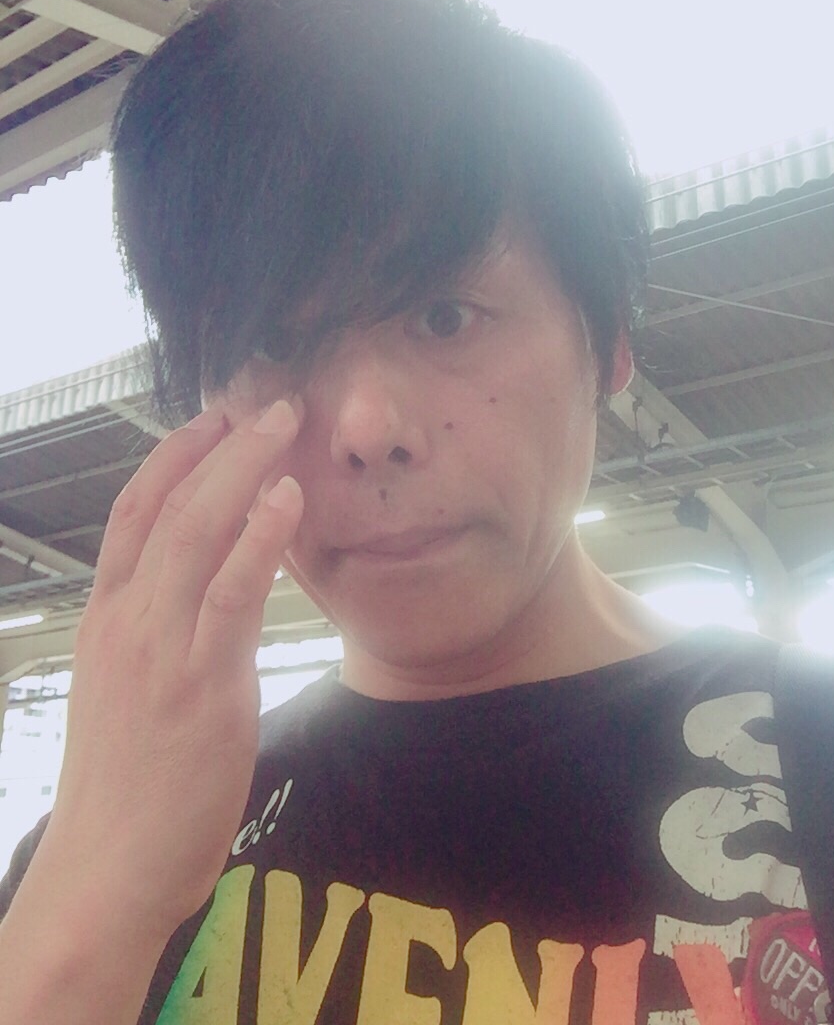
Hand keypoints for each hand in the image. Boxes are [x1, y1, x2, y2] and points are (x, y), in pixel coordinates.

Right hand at [43, 397, 303, 940]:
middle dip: (218, 445)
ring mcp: (159, 649)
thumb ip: (163, 637)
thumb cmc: (127, 788)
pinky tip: (286, 499)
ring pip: (194, 532)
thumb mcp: (130, 693)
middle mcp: (126, 621)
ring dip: (242, 468)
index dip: (173, 457)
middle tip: (265, 401)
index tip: (212, 418)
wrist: (104, 875)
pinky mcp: (199, 684)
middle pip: (166, 505)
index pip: (133, 513)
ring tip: (283, 423)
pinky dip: (257, 538)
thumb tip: (208, 597)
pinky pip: (228, 593)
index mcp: (108, 620)